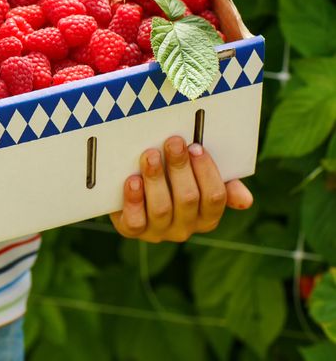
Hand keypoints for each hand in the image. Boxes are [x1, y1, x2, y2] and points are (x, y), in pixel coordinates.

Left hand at [111, 136, 252, 242]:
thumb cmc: (170, 177)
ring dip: (156, 178)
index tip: (196, 146)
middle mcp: (185, 228)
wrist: (129, 187)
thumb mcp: (196, 176)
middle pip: (188, 199)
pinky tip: (132, 180)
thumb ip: (222, 182)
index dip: (206, 171)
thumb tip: (246, 200)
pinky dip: (134, 200)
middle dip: (180, 167)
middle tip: (173, 142)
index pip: (215, 197)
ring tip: (150, 155)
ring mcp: (159, 231)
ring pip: (162, 208)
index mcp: (207, 215)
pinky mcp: (133, 231)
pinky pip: (135, 221)